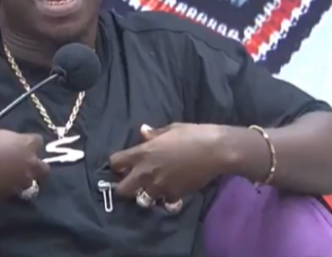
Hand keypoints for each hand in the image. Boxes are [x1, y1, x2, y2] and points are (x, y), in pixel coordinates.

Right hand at [0, 121, 49, 202]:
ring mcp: (23, 180)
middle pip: (44, 168)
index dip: (32, 144)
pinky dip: (1, 192)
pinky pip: (10, 193)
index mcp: (28, 144)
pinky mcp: (12, 192)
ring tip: (7, 180)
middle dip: (37, 168)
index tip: (24, 144)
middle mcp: (30, 163)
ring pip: (29, 183)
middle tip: (25, 166)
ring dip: (21, 181)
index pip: (39, 141)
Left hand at [109, 123, 227, 203]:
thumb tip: (143, 131)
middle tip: (133, 182)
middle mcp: (146, 172)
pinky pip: (164, 202)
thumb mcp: (171, 129)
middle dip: (124, 187)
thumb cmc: (193, 134)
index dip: (116, 164)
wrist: (216, 151)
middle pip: (122, 190)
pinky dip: (166, 199)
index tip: (122, 164)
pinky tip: (171, 191)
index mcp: (142, 153)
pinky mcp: (174, 195)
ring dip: (145, 195)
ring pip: (142, 200)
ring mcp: (160, 186)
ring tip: (152, 188)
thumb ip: (154, 134)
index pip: (115, 162)